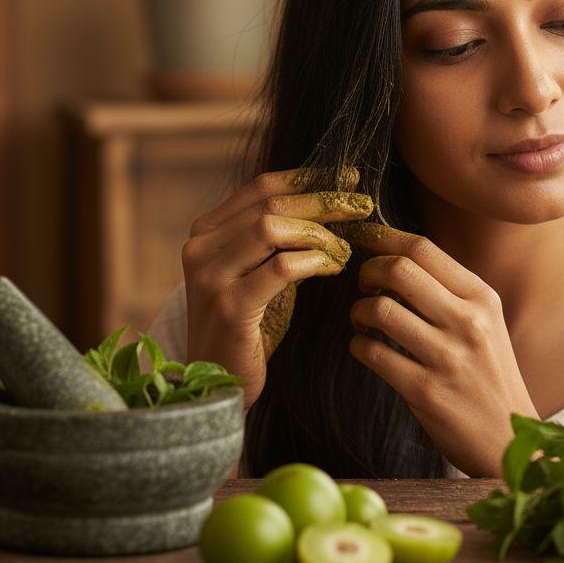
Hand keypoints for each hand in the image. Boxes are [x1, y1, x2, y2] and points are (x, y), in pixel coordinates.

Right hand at [181, 165, 372, 410]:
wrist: (216, 385)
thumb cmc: (248, 325)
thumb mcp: (258, 271)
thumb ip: (277, 237)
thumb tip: (330, 199)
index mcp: (206, 232)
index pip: (261, 187)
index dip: (308, 178)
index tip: (348, 177)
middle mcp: (201, 248)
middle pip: (270, 205)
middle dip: (323, 201)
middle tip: (363, 206)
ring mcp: (211, 277)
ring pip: (272, 228)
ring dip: (320, 234)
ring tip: (345, 249)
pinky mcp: (230, 307)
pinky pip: (281, 268)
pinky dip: (315, 261)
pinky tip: (334, 267)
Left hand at [339, 223, 537, 476]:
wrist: (509, 440)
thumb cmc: (490, 376)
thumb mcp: (486, 323)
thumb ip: (450, 292)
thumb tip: (395, 257)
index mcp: (482, 298)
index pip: (424, 249)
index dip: (384, 239)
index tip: (366, 242)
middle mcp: (468, 322)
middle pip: (399, 270)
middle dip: (368, 271)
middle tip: (364, 284)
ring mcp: (448, 357)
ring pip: (380, 309)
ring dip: (359, 311)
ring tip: (362, 320)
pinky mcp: (426, 391)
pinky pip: (372, 353)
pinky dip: (358, 345)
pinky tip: (365, 348)